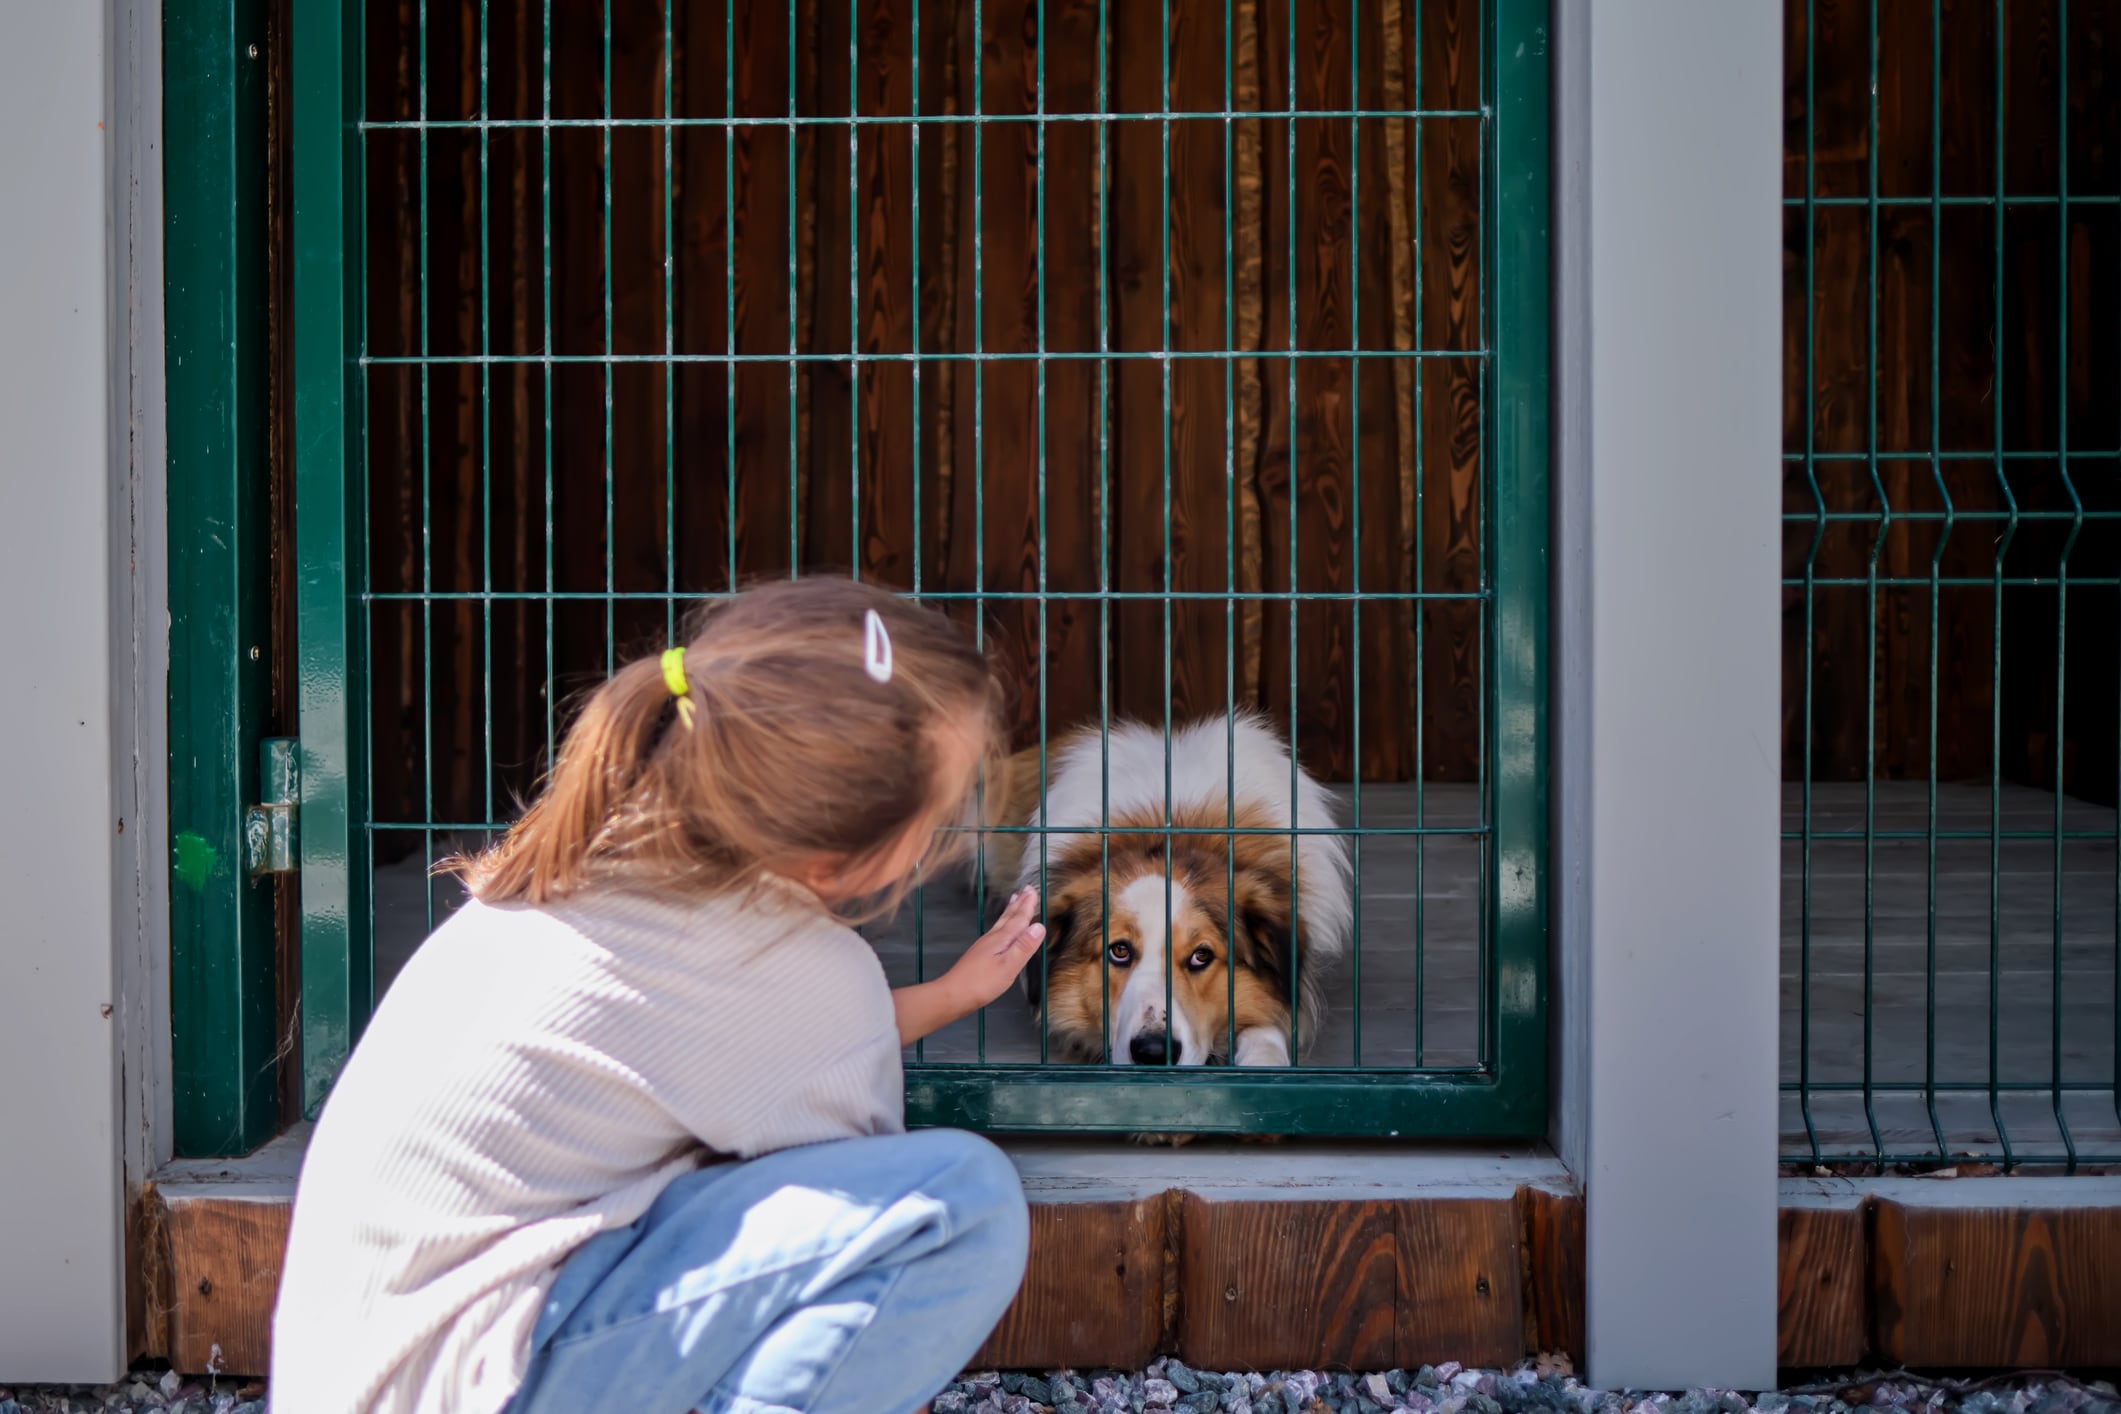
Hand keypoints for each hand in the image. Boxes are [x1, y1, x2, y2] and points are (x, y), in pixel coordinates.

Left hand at [892, 887, 1046, 1045]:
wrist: (952, 995)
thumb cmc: (980, 984)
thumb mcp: (1008, 967)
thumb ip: (1024, 947)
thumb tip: (1039, 926)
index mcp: (1001, 940)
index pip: (1018, 919)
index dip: (1027, 906)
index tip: (1033, 891)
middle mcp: (992, 938)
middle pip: (1009, 917)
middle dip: (1019, 904)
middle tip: (1027, 890)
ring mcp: (984, 945)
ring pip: (1001, 923)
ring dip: (1010, 911)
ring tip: (1014, 901)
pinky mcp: (980, 954)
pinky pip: (996, 932)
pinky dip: (1002, 924)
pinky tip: (1001, 929)